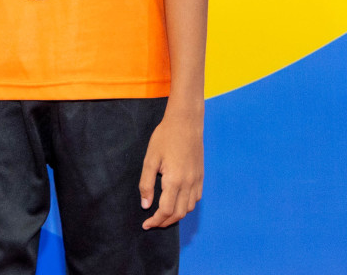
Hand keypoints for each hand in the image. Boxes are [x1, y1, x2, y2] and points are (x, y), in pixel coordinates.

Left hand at [139, 105, 203, 228]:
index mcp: (174, 181)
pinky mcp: (201, 176)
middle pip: (178, 213)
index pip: (166, 210)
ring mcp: (197, 180)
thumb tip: (145, 205)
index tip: (145, 224)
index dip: (155, 220)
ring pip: (188, 208)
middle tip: (152, 222)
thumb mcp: (150, 159)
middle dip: (165, 222)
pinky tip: (176, 202)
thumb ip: (146, 184)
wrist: (185, 123)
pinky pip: (195, 198)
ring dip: (176, 216)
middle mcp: (188, 184)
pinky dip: (186, 206)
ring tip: (162, 215)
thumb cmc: (165, 137)